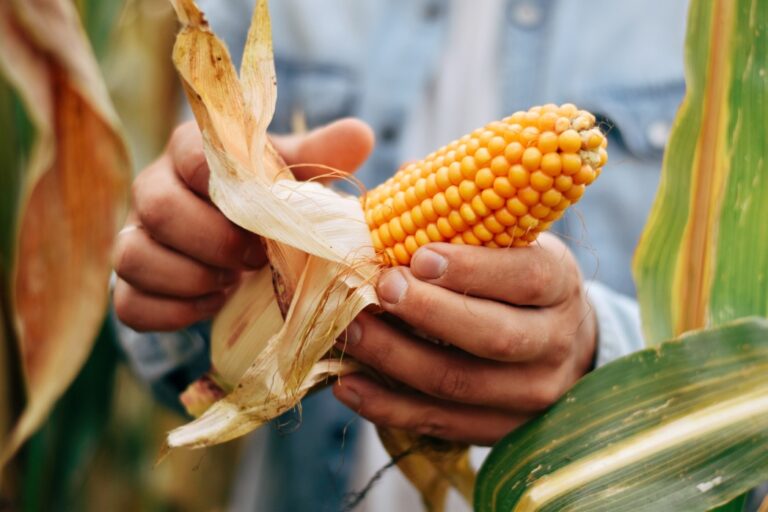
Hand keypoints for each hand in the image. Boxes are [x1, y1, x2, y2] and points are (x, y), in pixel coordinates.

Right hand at [113, 118, 372, 330]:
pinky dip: (175, 312)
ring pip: (132, 256)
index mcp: (191, 153)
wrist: (248, 253)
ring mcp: (136, 238)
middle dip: (211, 240)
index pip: (190, 153)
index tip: (264, 220)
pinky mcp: (131, 286)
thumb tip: (361, 134)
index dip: (225, 189)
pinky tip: (213, 304)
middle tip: (255, 260)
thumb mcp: (296, 178)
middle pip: (156, 206)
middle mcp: (153, 189)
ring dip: (191, 277)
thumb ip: (321, 156)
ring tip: (233, 284)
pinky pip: (131, 305)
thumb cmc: (271, 206)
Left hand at [333, 233, 596, 444]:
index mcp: (559, 284)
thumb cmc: (516, 278)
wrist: (559, 342)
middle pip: (492, 336)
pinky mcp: (502, 430)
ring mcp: (532, 394)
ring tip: (349, 331)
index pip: (524, 277)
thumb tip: (403, 180)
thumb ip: (462, 215)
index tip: (418, 256)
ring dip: (395, 360)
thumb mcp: (510, 240)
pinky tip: (349, 385)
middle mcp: (554, 342)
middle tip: (378, 290)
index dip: (471, 269)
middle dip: (428, 314)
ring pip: (458, 385)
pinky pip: (441, 424)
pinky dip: (389, 407)